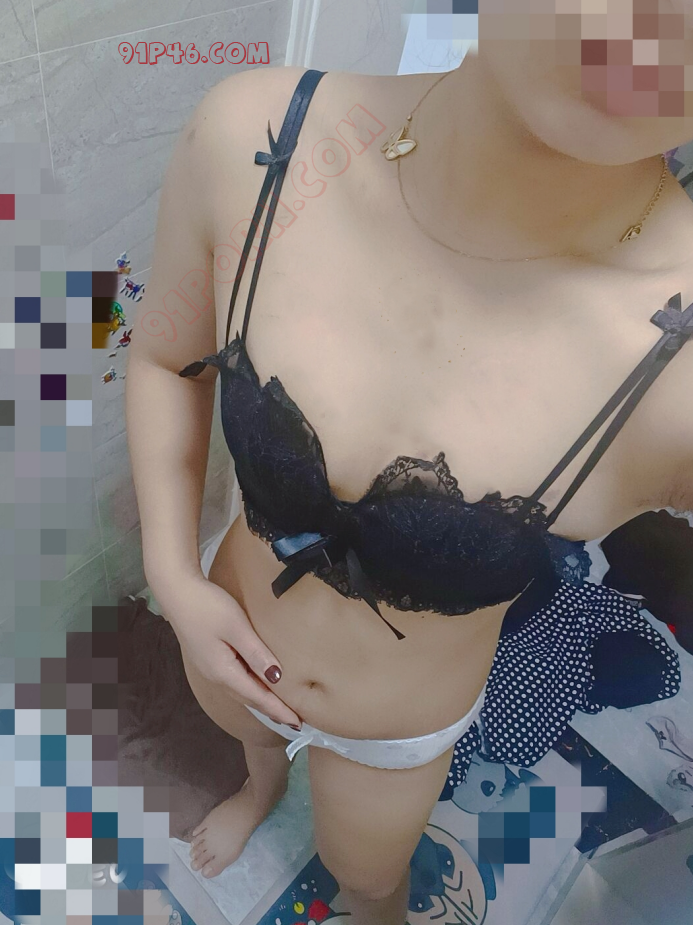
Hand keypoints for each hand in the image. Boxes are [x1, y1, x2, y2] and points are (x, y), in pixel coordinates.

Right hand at [157, 573, 301, 726]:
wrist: (176, 591)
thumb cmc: (207, 606)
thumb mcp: (236, 628)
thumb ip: (256, 654)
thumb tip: (276, 679)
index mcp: (224, 671)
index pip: (258, 697)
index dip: (278, 710)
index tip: (298, 723)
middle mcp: (215, 675)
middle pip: (248, 698)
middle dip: (271, 710)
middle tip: (293, 720)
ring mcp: (209, 666)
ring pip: (240, 690)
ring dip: (260, 700)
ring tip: (278, 706)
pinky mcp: (208, 656)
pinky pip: (234, 679)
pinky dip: (250, 687)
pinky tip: (257, 683)